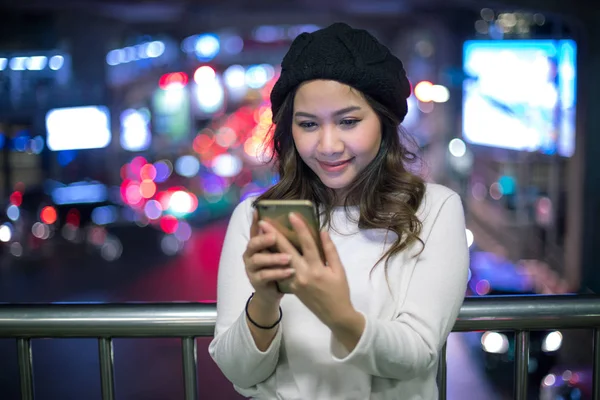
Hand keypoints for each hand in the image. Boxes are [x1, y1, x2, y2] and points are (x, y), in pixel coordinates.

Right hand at [243, 210, 294, 302]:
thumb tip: (294, 222)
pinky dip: (278, 273)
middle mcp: (250, 254)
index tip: (258, 210)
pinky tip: (290, 271)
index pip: (254, 230)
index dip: (255, 220)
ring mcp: (251, 268)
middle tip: (274, 236)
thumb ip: (281, 240)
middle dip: (263, 239)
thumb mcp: (278, 252)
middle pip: (253, 243)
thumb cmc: (277, 267)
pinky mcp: (255, 281)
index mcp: (256, 244)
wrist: (272, 292)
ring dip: (273, 258)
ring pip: (258, 260)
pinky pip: (265, 276)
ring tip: (288, 257)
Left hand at [259, 213, 355, 327]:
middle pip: (286, 251)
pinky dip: (275, 259)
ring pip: (281, 261)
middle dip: (274, 235)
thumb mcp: (339, 270)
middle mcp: (303, 274)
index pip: (307, 244)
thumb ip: (330, 250)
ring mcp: (295, 282)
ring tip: (263, 233)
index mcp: (317, 269)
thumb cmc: (339, 290)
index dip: (299, 228)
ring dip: (271, 246)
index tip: (292, 215)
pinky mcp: (291, 287)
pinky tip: (270, 249)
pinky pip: (282, 270)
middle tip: (263, 222)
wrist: (334, 314)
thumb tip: (322, 231)